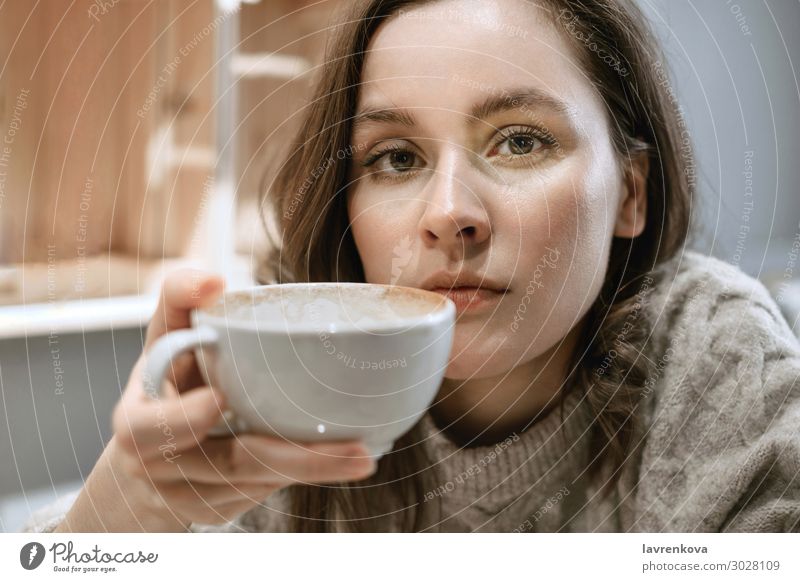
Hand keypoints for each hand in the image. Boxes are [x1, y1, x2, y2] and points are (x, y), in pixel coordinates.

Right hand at [60, 270, 375, 531]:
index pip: (146, 429)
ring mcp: (190, 495)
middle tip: (352, 451)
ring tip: (360, 456)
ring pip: (256, 484)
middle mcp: (159, 467)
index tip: (220, 400)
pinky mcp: (219, 509)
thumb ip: (181, 299)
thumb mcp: (164, 337)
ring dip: (310, 471)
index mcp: (137, 421)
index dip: (181, 421)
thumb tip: (214, 281)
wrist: (151, 454)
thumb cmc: (168, 380)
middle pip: (226, 466)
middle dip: (290, 459)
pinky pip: (264, 493)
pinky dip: (301, 475)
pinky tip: (341, 462)